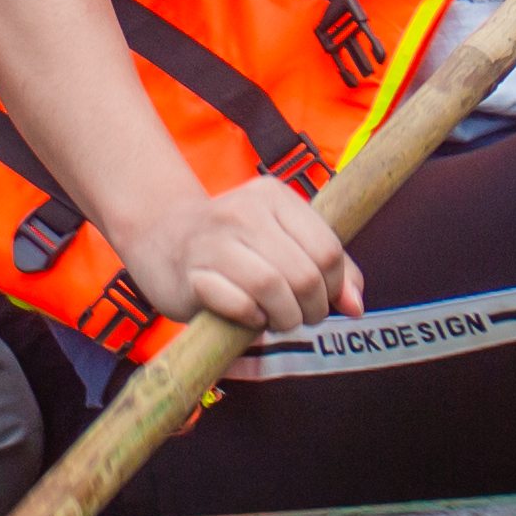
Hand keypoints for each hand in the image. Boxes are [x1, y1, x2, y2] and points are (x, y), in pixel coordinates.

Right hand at [109, 172, 362, 336]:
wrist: (159, 234)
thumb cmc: (233, 243)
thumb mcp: (282, 240)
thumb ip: (328, 266)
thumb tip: (356, 307)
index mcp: (273, 196)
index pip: (328, 249)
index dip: (335, 286)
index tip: (324, 299)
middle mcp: (244, 211)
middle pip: (304, 274)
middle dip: (312, 308)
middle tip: (300, 316)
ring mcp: (214, 242)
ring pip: (273, 288)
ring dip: (284, 317)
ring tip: (277, 319)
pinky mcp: (191, 274)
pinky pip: (238, 304)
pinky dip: (251, 318)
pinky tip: (247, 315)